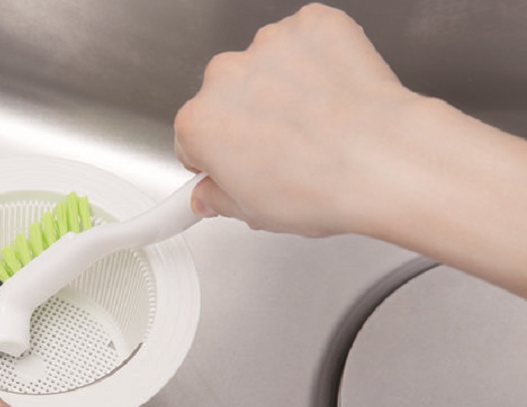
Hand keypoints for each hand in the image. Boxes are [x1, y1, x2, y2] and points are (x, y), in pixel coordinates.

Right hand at [174, 3, 417, 236]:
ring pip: (267, 66)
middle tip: (283, 150)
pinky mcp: (311, 25)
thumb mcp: (254, 213)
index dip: (216, 156)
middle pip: (226, 96)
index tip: (235, 163)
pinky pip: (306, 41)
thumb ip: (218, 198)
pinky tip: (333, 95)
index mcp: (199, 123)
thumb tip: (211, 195)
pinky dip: (318, 61)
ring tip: (316, 125)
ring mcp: (268, 45)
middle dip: (247, 118)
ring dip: (283, 87)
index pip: (192, 137)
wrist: (383, 159)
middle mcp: (224, 76)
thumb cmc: (320, 187)